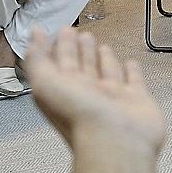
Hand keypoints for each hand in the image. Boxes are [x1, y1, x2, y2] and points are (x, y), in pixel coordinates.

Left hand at [23, 28, 164, 154]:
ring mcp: (112, 98)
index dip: (60, 46)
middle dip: (80, 50)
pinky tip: (130, 64)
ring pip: (106, 72)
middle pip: (82, 67)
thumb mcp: (44, 82)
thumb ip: (37, 58)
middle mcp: (87, 94)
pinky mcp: (136, 100)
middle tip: (80, 34)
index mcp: (64, 90)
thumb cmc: (79, 117)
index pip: (60, 63)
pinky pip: (134, 82)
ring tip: (100, 44)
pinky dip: (132, 72)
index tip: (62, 31)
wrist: (115, 141)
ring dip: (102, 58)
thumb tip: (34, 34)